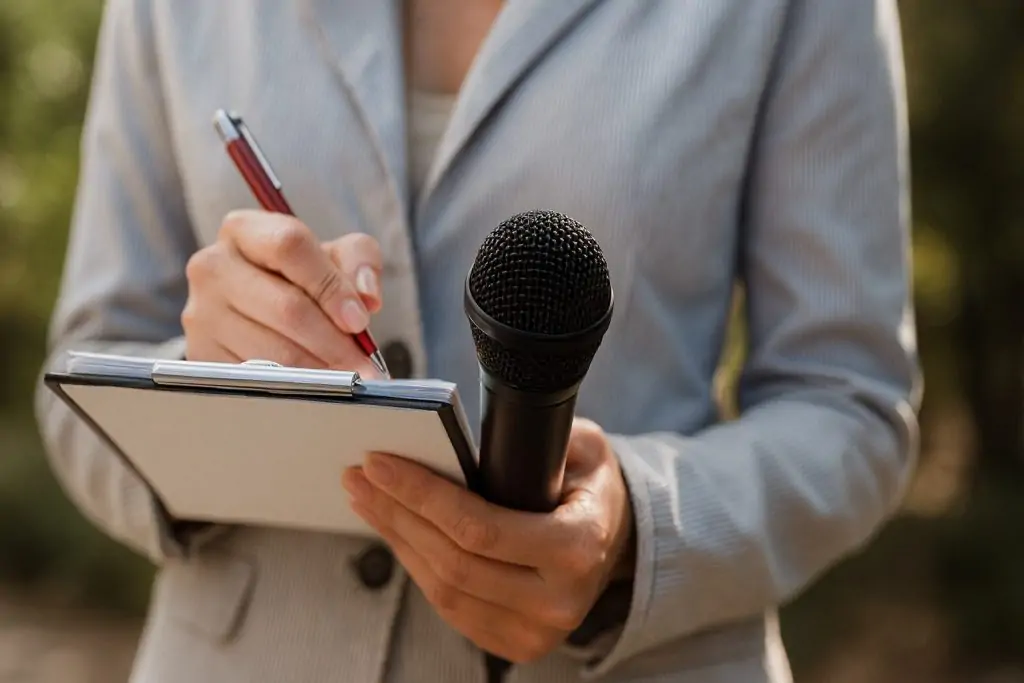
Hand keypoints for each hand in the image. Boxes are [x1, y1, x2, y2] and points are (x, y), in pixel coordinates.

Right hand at [182, 210, 382, 373]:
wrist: (257, 309)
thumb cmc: (299, 277)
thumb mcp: (334, 255)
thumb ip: (359, 260)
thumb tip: (367, 297)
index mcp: (244, 230)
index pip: (290, 247)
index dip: (331, 286)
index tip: (359, 319)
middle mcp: (213, 267)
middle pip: (286, 307)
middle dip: (334, 341)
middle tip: (363, 362)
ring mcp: (201, 313)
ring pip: (274, 351)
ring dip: (319, 370)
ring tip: (347, 376)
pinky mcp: (201, 354)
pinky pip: (257, 379)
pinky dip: (294, 387)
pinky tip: (316, 385)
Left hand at [342, 418, 635, 663]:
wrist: (615, 537)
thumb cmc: (590, 485)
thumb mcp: (581, 446)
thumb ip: (534, 440)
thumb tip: (453, 437)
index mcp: (577, 548)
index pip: (480, 528)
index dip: (422, 495)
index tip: (380, 463)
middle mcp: (558, 601)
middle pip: (452, 560)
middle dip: (397, 512)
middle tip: (360, 475)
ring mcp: (535, 631)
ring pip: (442, 587)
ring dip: (396, 538)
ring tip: (366, 497)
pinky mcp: (512, 642)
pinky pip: (448, 604)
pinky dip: (414, 563)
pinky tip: (394, 528)